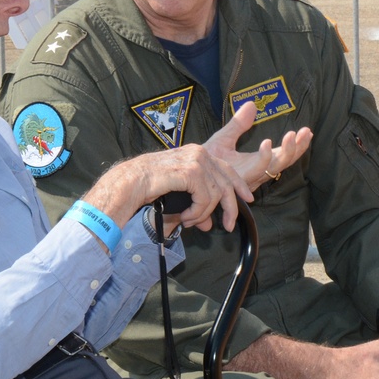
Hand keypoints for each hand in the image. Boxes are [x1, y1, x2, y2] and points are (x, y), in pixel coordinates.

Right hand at [83, 144, 253, 233]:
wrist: (130, 183)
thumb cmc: (149, 187)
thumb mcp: (178, 195)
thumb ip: (196, 205)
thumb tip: (208, 224)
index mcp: (196, 153)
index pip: (227, 168)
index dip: (238, 185)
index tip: (248, 200)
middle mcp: (199, 153)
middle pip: (227, 181)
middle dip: (230, 207)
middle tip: (228, 226)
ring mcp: (196, 160)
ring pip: (216, 194)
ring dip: (204, 213)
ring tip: (189, 221)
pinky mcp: (191, 171)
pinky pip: (205, 198)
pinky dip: (197, 212)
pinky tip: (185, 217)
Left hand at [204, 101, 311, 189]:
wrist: (190, 171)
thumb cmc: (207, 160)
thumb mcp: (225, 137)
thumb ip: (239, 123)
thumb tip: (252, 104)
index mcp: (257, 162)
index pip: (282, 154)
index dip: (296, 144)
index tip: (307, 131)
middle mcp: (257, 171)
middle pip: (284, 161)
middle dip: (298, 148)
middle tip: (307, 133)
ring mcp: (250, 175)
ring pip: (275, 166)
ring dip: (287, 151)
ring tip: (292, 135)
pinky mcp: (241, 178)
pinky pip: (258, 169)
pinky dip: (265, 157)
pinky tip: (267, 143)